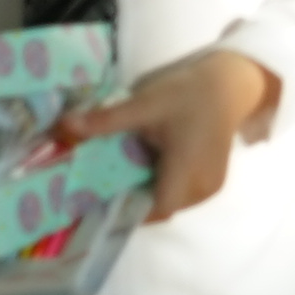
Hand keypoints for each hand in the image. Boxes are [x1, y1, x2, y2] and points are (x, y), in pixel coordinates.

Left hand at [60, 46, 280, 222]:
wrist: (230, 84)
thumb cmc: (188, 95)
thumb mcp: (144, 105)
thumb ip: (106, 121)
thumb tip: (63, 126)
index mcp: (186, 175)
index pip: (154, 211)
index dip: (128, 208)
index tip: (102, 198)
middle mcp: (201, 190)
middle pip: (161, 208)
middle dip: (135, 197)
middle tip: (107, 181)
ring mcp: (210, 188)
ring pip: (172, 202)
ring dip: (150, 191)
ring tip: (127, 170)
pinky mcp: (213, 181)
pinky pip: (183, 194)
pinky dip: (165, 185)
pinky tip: (151, 164)